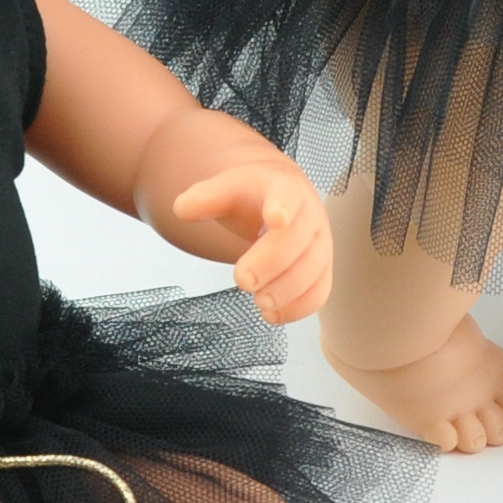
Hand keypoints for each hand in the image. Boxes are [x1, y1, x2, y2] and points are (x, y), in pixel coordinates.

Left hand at [170, 159, 332, 322]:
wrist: (280, 199)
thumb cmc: (252, 196)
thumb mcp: (226, 189)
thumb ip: (204, 198)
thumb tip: (181, 208)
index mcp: (285, 188)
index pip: (287, 194)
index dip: (283, 205)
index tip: (276, 218)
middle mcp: (309, 215)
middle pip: (299, 240)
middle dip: (272, 263)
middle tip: (242, 280)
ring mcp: (320, 243)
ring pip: (313, 269)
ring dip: (287, 291)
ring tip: (259, 303)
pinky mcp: (321, 270)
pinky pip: (320, 292)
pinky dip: (299, 308)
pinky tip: (272, 315)